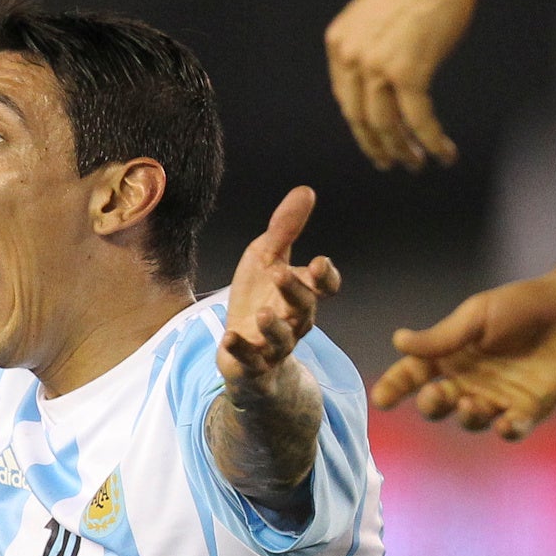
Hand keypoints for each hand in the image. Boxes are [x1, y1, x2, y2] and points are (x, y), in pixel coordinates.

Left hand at [218, 186, 341, 387]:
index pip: (324, 287)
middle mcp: (294, 321)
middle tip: (282, 274)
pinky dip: (241, 350)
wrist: (243, 352)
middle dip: (296, 292)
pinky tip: (229, 337)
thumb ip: (284, 229)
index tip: (320, 263)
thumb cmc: (259, 299)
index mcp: (301, 293)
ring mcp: (273, 346)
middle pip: (304, 308)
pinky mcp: (252, 365)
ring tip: (262, 314)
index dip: (326, 277)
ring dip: (274, 327)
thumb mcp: (266, 258)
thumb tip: (306, 190)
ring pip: (282, 340)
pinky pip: (250, 361)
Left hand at [324, 0, 474, 169]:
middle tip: (394, 163)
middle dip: (379, 147)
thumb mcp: (376, 21)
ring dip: (404, 150)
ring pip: (387, 125)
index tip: (378, 142)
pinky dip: (431, 141)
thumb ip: (371, 52)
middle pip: (361, 118)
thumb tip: (382, 89)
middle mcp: (351, 57)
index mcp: (338, 44)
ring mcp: (377, 66)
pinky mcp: (407, 72)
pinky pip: (418, 120)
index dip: (363, 127)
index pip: (346, 100)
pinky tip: (444, 153)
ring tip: (418, 163)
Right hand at [370, 262, 555, 440]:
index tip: (382, 399)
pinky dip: (507, 430)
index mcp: (453, 354)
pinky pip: (512, 430)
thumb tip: (398, 341)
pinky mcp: (529, 409)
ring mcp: (499, 396)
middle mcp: (470, 379)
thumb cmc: (523, 305)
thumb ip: (442, 336)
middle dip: (432, 405)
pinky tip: (507, 423)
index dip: (396, 386)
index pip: (415, 374)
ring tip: (475, 403)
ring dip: (468, 417)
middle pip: (438, 404)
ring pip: (471, 420)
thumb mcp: (478, 316)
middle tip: (438, 395)